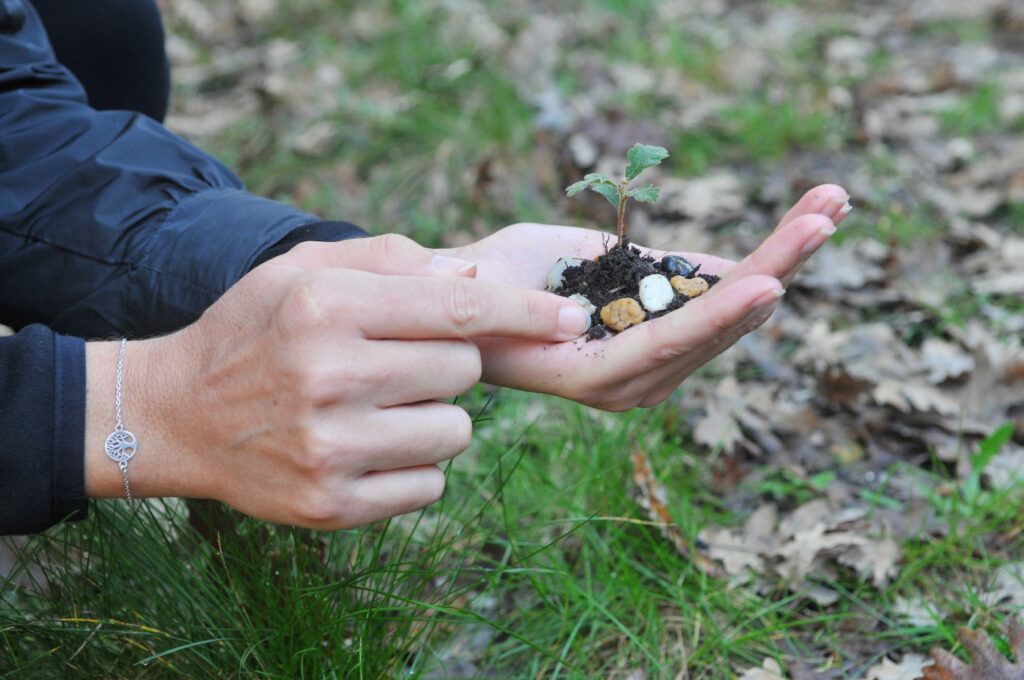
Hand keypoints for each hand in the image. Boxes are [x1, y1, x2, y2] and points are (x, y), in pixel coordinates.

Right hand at [84, 235, 591, 528]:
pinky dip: (416, 464)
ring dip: (437, 416)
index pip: (458, 308)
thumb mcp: (303, 268)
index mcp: (327, 307)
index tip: (571, 316)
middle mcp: (330, 377)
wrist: (178, 415)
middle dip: (450, 363)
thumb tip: (476, 276)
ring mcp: (331, 449)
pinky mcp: (334, 506)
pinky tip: (367, 446)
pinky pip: (432, 483)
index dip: (525, 310)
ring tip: (380, 405)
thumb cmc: (255, 330)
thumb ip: (391, 258)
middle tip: (397, 362)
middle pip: (466, 370)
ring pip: (457, 431)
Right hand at [441, 184, 852, 410]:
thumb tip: (553, 315)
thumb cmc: (468, 298)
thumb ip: (518, 310)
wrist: (476, 298)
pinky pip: (726, 283)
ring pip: (736, 301)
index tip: (769, 283)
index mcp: (597, 376)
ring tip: (834, 200)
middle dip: (774, 266)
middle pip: (720, 322)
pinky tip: (813, 217)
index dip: (717, 315)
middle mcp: (641, 370)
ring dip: (785, 250)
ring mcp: (662, 340)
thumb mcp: (483, 301)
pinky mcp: (669, 309)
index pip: (667, 345)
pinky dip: (766, 248)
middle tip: (825, 217)